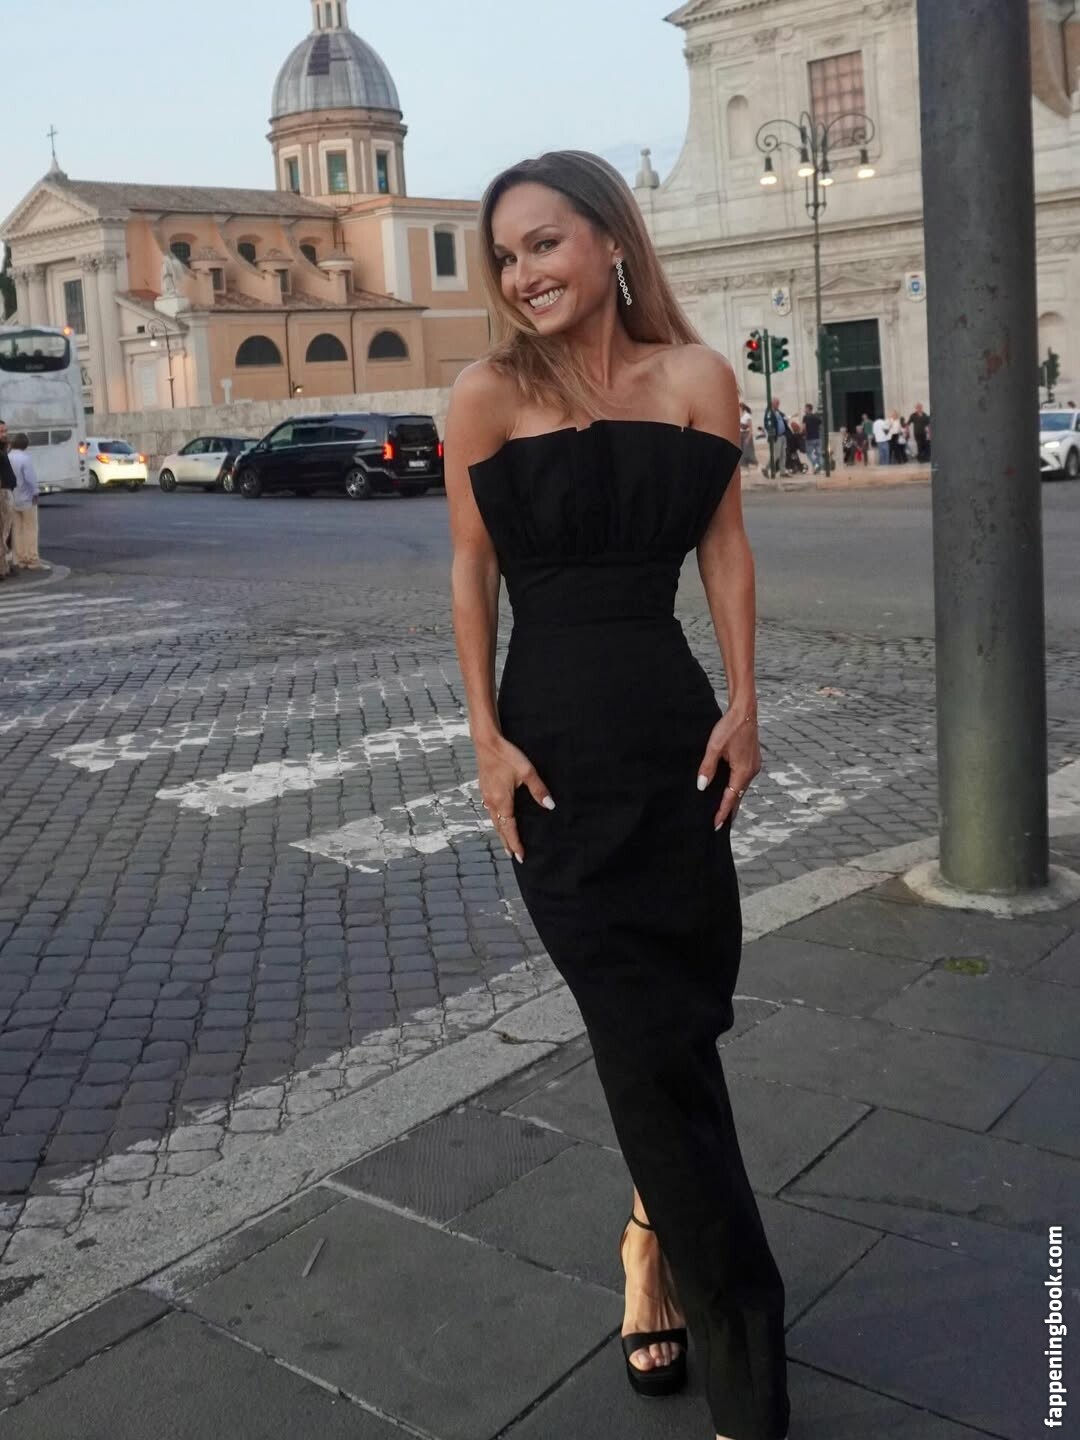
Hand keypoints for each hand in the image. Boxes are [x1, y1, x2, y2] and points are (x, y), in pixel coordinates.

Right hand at [476, 734, 554, 862]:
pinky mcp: (484, 789)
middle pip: (499, 828)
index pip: (509, 828)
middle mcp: (491, 802)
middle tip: (513, 856)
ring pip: (493, 820)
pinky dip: (496, 821)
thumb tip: (550, 806)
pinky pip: (490, 811)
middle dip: (507, 842)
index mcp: (502, 801)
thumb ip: (539, 790)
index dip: (515, 843)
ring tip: (506, 843)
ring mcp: (486, 796)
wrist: (486, 742)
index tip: (520, 856)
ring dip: (500, 833)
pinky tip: (499, 819)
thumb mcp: (527, 771)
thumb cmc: (507, 755)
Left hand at [696, 704, 760, 828]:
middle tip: (720, 826)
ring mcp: (754, 766)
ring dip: (733, 800)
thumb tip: (701, 787)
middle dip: (729, 810)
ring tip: (723, 812)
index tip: (716, 825)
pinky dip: (736, 789)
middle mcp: (751, 772)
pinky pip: (744, 780)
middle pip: (739, 797)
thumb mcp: (714, 747)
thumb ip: (707, 768)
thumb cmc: (729, 727)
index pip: (731, 798)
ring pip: (742, 789)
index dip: (722, 812)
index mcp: (742, 771)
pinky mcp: (753, 761)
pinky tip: (729, 791)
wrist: (745, 711)